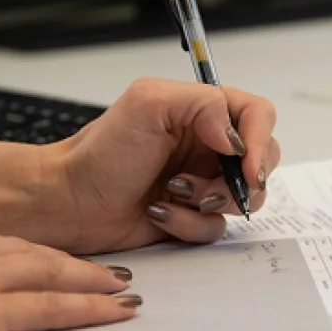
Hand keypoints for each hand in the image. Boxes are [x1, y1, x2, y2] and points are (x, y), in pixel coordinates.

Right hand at [0, 212, 138, 330]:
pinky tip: (115, 310)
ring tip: (119, 286)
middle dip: (65, 261)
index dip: (12, 253)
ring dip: (89, 280)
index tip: (28, 260)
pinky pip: (51, 308)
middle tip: (100, 268)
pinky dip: (89, 309)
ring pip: (47, 271)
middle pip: (24, 250)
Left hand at [50, 78, 280, 253]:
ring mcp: (202, 182)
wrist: (70, 201)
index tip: (246, 167)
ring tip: (173, 193)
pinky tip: (158, 213)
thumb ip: (203, 105)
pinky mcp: (191, 215)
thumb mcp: (148, 103)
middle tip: (206, 187)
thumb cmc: (101, 152)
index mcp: (201, 112)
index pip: (257, 117)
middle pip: (261, 161)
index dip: (261, 142)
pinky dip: (188, 224)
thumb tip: (236, 138)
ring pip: (243, 199)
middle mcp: (207, 145)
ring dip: (209, 202)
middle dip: (238, 180)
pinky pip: (215, 228)